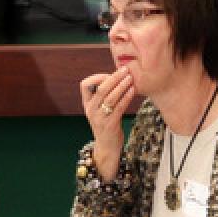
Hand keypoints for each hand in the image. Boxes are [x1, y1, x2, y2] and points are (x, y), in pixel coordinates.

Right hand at [80, 66, 134, 181]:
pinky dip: (126, 97)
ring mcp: (99, 118)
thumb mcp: (99, 110)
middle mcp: (90, 110)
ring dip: (121, 86)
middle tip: (125, 70)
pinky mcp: (110, 124)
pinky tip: (133, 91)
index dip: (97, 77)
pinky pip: (119, 107)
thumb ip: (103, 96)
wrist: (107, 146)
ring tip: (130, 78)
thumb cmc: (106, 124)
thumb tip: (116, 76)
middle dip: (114, 77)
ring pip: (110, 97)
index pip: (84, 85)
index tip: (109, 73)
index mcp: (87, 104)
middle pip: (100, 89)